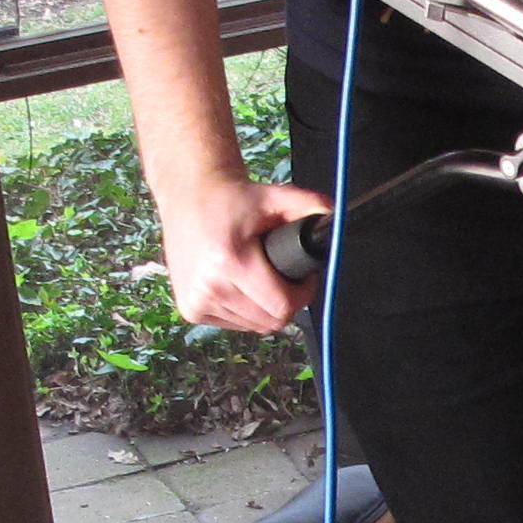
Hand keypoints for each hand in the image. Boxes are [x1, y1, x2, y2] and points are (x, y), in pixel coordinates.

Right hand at [155, 169, 331, 335]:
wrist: (188, 197)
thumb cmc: (230, 199)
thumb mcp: (272, 196)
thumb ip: (307, 204)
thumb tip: (334, 216)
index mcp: (228, 260)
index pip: (281, 306)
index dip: (303, 294)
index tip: (304, 278)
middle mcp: (208, 286)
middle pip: (270, 321)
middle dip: (286, 302)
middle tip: (286, 278)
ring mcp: (196, 301)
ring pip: (253, 326)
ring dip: (265, 308)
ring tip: (261, 278)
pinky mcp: (190, 309)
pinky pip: (235, 324)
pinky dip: (245, 311)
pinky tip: (242, 285)